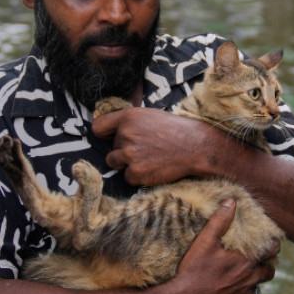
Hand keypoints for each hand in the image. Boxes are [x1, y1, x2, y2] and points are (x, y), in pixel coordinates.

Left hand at [92, 107, 210, 185]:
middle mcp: (125, 135)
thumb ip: (129, 122)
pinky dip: (138, 176)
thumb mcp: (150, 116)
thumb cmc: (175, 130)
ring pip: (115, 163)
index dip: (104, 134)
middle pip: (110, 148)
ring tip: (148, 158)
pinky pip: (127, 177)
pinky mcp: (136, 172)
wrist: (195, 147)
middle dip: (124, 150)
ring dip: (127, 163)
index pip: (98, 127)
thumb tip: (113, 132)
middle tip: (146, 148)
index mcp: (128, 118)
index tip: (109, 138)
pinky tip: (153, 167)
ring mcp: (130, 155)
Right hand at [159, 200, 276, 293]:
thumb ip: (220, 221)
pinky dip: (243, 291)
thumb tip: (232, 202)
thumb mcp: (205, 241)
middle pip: (269, 270)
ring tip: (242, 272)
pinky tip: (230, 287)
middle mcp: (250, 279)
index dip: (273, 245)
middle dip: (266, 263)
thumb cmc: (194, 270)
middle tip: (257, 258)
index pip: (272, 251)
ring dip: (254, 278)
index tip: (269, 242)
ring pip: (258, 285)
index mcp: (246, 261)